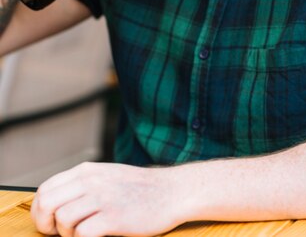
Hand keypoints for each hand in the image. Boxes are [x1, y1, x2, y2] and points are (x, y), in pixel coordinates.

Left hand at [31, 162, 187, 236]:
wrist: (171, 191)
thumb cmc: (138, 189)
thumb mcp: (107, 176)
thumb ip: (83, 185)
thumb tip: (55, 204)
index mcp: (87, 171)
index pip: (45, 188)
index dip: (39, 210)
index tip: (47, 223)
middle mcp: (91, 181)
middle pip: (48, 203)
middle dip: (45, 224)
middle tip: (56, 234)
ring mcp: (103, 198)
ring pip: (63, 220)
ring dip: (67, 234)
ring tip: (81, 234)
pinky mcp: (114, 218)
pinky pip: (83, 234)